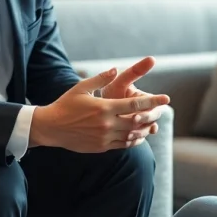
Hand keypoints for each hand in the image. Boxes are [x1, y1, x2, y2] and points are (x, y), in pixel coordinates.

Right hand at [30, 67, 170, 152]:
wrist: (51, 127)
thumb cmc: (66, 104)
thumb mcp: (82, 87)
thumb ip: (101, 79)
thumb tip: (116, 69)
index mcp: (104, 107)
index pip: (135, 104)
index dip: (153, 101)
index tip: (166, 98)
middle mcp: (106, 123)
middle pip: (138, 121)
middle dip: (153, 116)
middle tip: (161, 111)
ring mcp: (104, 137)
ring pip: (133, 135)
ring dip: (145, 129)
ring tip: (153, 123)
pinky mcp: (101, 147)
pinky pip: (124, 145)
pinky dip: (134, 140)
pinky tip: (139, 135)